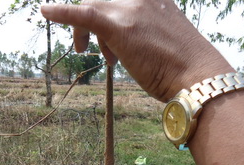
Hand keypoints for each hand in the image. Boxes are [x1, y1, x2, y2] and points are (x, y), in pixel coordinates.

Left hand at [41, 0, 231, 101]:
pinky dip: (62, 12)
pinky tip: (45, 11)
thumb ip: (146, 30)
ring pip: (92, 6)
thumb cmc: (185, 67)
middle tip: (100, 50)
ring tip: (95, 54)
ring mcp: (130, 8)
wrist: (198, 77)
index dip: (107, 10)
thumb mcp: (165, 37)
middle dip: (95, 23)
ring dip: (86, 31)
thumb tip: (129, 43)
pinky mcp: (118, 27)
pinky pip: (83, 14)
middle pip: (102, 1)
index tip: (100, 26)